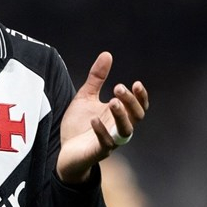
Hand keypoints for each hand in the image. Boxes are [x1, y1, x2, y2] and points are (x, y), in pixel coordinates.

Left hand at [56, 52, 148, 183]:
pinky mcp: (97, 152)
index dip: (141, 97)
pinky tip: (94, 119)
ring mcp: (110, 141)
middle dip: (130, 102)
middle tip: (118, 87)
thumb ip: (96, 78)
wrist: (64, 152)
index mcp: (118, 116)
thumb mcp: (86, 97)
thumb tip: (107, 54)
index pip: (138, 107)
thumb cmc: (79, 125)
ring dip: (121, 115)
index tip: (136, 83)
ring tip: (112, 101)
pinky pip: (105, 144)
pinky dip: (101, 131)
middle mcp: (118, 129)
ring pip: (125, 131)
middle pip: (136, 117)